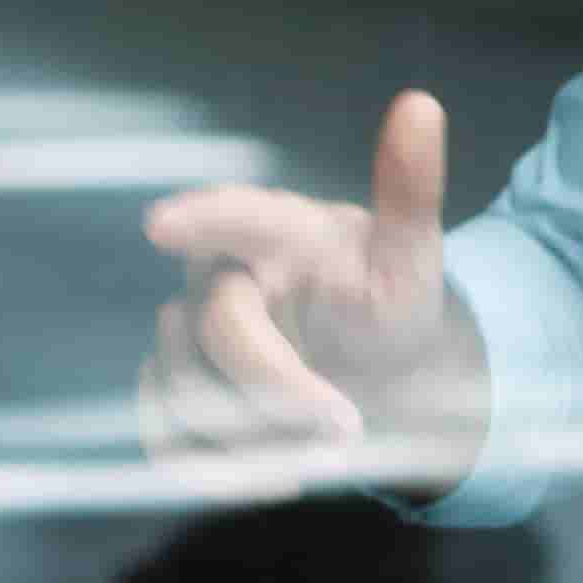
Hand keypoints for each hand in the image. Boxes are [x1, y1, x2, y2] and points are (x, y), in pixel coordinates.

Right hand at [139, 90, 490, 493]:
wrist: (375, 375)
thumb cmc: (387, 305)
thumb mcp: (411, 257)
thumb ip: (410, 190)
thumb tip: (421, 104)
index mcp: (276, 229)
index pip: (232, 214)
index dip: (197, 219)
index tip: (160, 227)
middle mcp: (219, 276)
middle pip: (216, 327)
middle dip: (277, 384)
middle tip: (346, 425)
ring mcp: (189, 338)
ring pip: (181, 385)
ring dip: (253, 433)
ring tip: (323, 453)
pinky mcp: (176, 394)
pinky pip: (163, 435)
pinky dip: (212, 467)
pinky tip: (273, 478)